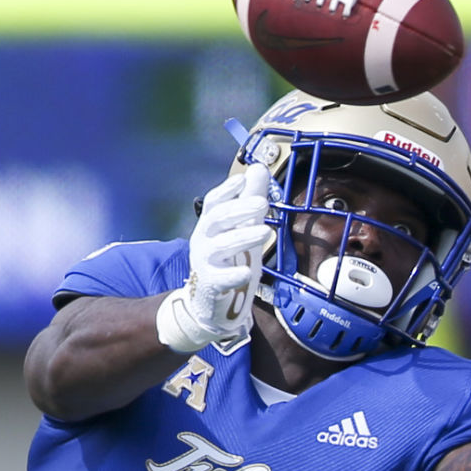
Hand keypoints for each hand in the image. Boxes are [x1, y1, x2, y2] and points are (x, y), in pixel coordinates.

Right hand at [156, 164, 273, 353]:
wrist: (212, 302)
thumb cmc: (228, 260)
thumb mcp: (240, 228)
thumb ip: (249, 199)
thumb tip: (258, 168)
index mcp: (211, 225)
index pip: (214, 202)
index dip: (226, 190)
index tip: (242, 179)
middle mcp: (204, 240)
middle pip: (217, 219)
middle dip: (239, 209)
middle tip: (262, 203)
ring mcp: (205, 262)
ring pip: (221, 246)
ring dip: (243, 237)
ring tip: (265, 231)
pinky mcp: (211, 285)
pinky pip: (221, 279)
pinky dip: (233, 275)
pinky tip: (246, 271)